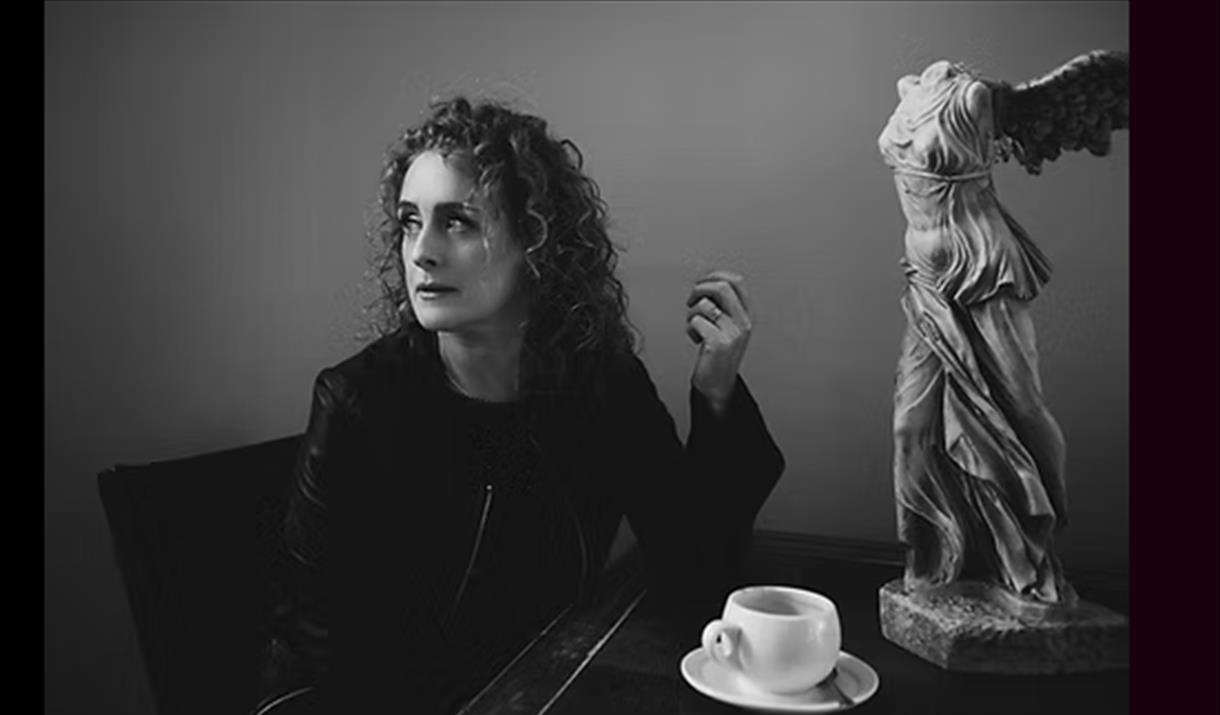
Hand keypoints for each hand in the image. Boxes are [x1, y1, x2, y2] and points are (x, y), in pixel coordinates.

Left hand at [686, 270, 751, 413]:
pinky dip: (689, 328)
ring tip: (695, 326)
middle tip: (691, 301)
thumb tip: (705, 280)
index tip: (701, 282)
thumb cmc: (717, 354)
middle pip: (721, 287)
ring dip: (691, 313)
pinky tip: (696, 340)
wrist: (717, 386)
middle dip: (700, 288)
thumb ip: (721, 305)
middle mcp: (743, 322)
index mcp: (746, 315)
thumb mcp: (725, 325)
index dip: (715, 275)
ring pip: (704, 305)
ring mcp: (732, 333)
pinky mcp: (718, 343)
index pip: (737, 281)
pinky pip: (696, 321)